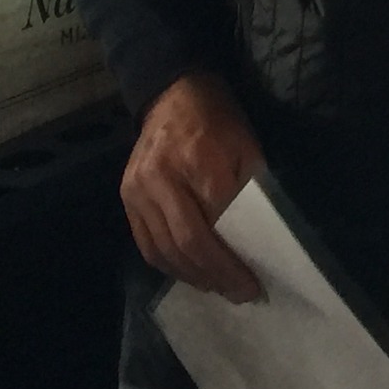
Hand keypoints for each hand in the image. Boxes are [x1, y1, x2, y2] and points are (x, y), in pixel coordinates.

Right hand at [121, 70, 265, 302]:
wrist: (172, 94)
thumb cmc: (218, 120)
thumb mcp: (246, 144)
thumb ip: (252, 189)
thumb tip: (263, 238)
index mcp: (198, 158)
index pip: (217, 222)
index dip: (235, 258)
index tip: (255, 281)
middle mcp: (160, 177)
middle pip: (188, 242)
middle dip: (217, 275)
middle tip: (240, 294)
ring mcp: (137, 190)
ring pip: (164, 250)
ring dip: (193, 277)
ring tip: (219, 288)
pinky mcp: (125, 198)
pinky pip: (146, 244)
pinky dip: (170, 265)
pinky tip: (191, 274)